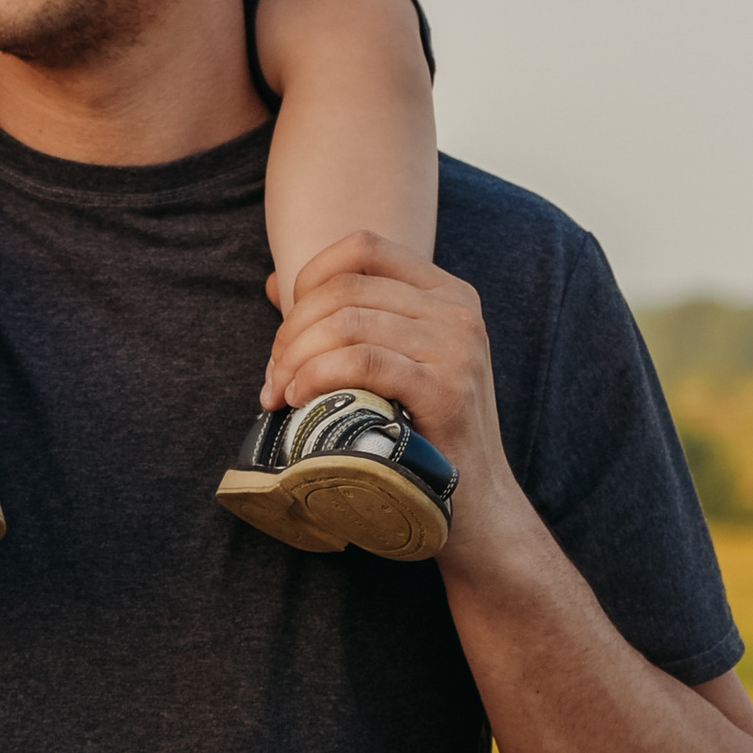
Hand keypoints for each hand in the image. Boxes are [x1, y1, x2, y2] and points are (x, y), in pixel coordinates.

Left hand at [262, 235, 507, 506]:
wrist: (478, 504)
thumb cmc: (424, 432)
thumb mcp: (396, 361)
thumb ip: (346, 318)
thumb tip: (276, 283)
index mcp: (447, 293)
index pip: (363, 247)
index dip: (310, 278)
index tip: (288, 331)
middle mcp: (457, 311)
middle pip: (345, 289)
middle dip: (292, 331)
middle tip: (274, 376)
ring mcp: (457, 348)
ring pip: (347, 322)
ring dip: (296, 358)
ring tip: (281, 393)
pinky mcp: (445, 390)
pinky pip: (361, 362)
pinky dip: (317, 376)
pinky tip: (300, 400)